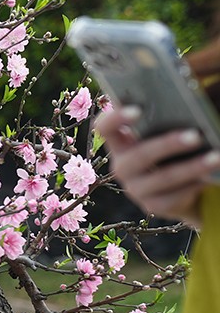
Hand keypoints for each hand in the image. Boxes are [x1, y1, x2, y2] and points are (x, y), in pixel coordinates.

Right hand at [95, 105, 219, 226]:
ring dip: (191, 167)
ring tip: (216, 157)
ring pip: (162, 178)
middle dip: (167, 145)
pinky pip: (173, 198)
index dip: (115, 118)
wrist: (181, 188)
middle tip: (195, 136)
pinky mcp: (151, 206)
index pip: (104, 128)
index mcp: (120, 142)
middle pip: (139, 155)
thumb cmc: (173, 151)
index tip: (138, 110)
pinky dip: (193, 186)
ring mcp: (135, 188)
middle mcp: (122, 165)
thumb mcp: (166, 134)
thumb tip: (192, 106)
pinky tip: (209, 179)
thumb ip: (167, 120)